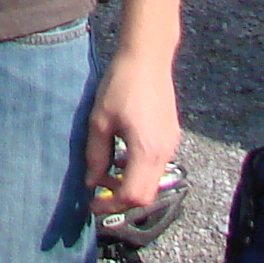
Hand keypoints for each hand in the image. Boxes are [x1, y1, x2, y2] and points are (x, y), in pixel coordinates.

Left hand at [83, 51, 181, 219]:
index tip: (92, 203)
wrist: (148, 57)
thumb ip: (96, 155)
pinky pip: (157, 167)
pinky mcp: (171, 137)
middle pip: (146, 196)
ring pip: (152, 182)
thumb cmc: (120, 84)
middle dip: (121, 200)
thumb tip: (92, 182)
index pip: (132, 196)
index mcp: (146, 151)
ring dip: (130, 185)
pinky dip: (139, 172)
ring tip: (107, 172)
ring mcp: (171, 145)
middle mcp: (164, 153)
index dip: (111, 205)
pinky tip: (122, 156)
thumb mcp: (99, 120)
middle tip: (99, 192)